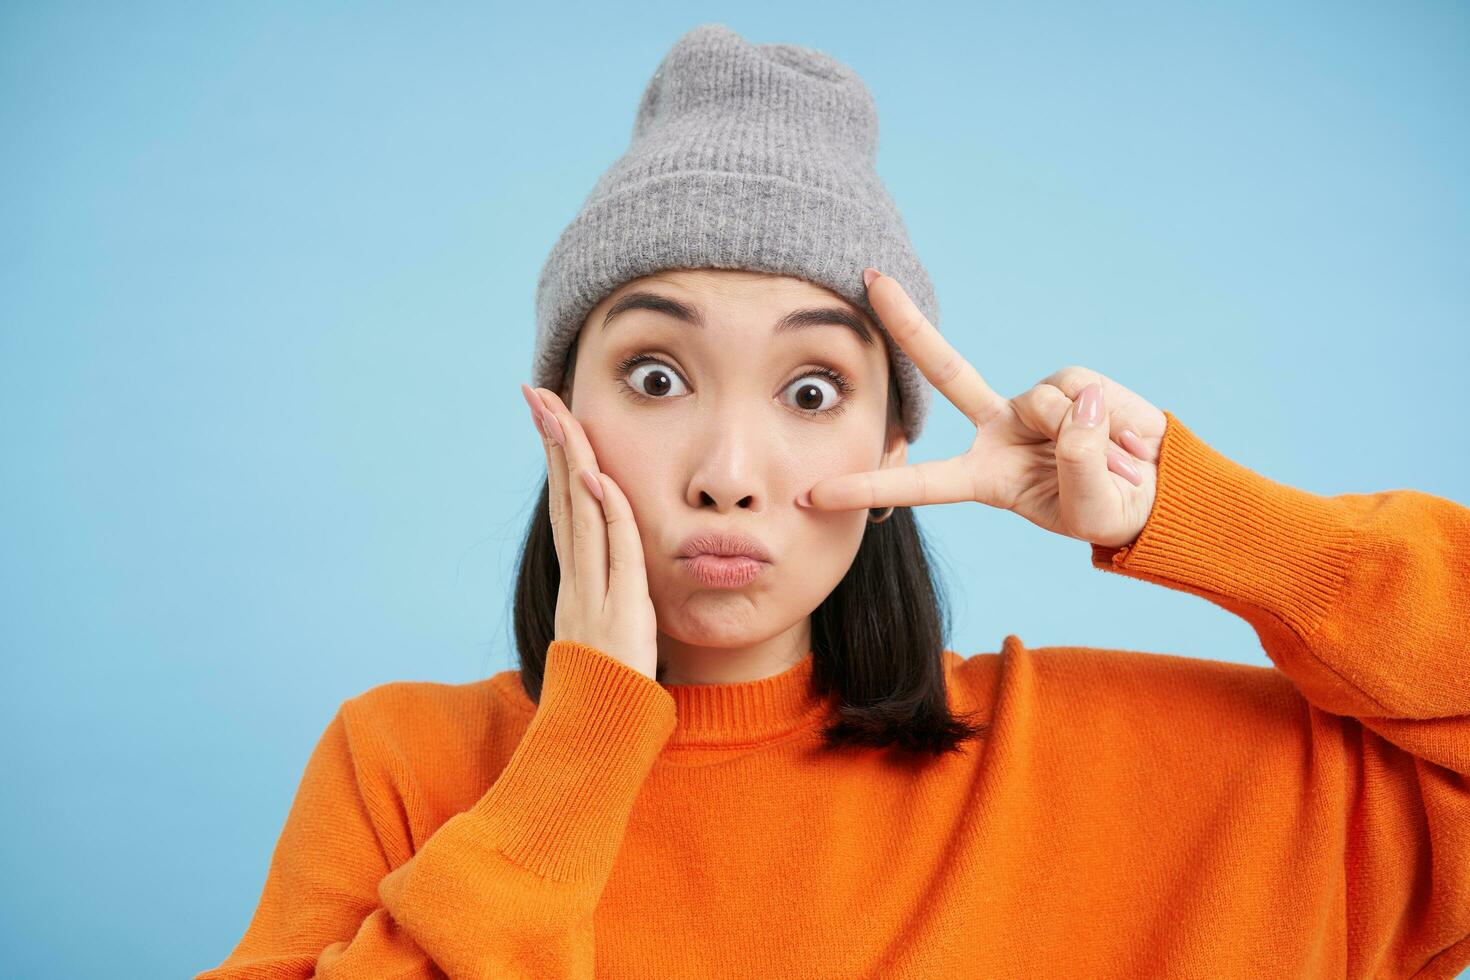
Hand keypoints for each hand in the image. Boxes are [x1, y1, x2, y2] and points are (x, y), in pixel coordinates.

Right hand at [521, 383, 659, 680]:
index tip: (548, 417)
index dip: (558, 460)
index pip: (566, 507)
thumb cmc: (608, 693)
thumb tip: (615, 575)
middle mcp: (579, 580)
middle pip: (564, 498)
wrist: (597, 741)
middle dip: (551, 441)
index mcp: (578, 581)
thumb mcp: (608, 633)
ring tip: (559, 413)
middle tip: (535, 392)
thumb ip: (610, 599)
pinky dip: (609, 516)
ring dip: (573, 461)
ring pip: (582, 515)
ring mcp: (595, 594)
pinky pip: (616, 554)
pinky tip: (600, 479)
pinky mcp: (620, 612)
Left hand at [805, 270, 1165, 549]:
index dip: (869, 486)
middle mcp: (999, 428)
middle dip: (908, 323)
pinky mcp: (1074, 384)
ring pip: (1048, 402)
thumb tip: (1073, 403)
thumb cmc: (1110, 510)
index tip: (814, 492)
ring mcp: (1034, 403)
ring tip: (1113, 462)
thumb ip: (1078, 465)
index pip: (919, 482)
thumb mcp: (1091, 509)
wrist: (1156, 491)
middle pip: (946, 370)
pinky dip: (1113, 419)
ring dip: (1089, 437)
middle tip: (870, 279)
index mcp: (984, 475)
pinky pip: (1087, 392)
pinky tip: (1124, 438)